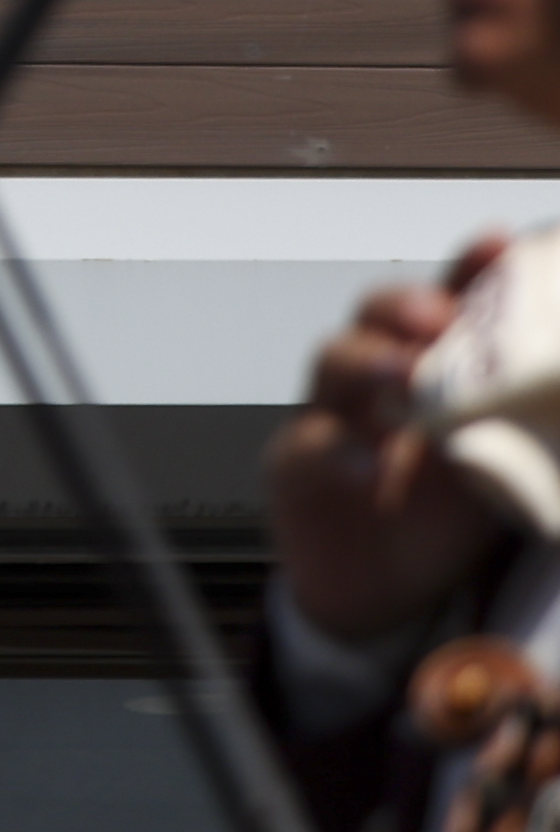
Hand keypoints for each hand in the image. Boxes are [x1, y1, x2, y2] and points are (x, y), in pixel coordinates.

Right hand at [269, 245, 515, 646]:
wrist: (388, 590)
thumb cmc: (447, 516)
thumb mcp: (506, 460)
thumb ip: (528, 416)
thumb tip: (558, 382)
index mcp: (439, 367)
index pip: (453, 301)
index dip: (471, 268)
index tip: (497, 241)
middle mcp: (383, 378)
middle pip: (378, 314)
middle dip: (405, 304)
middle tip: (438, 316)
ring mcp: (336, 417)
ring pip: (333, 362)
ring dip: (368, 360)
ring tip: (403, 373)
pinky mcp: (298, 466)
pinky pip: (308, 445)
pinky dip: (335, 448)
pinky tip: (367, 461)